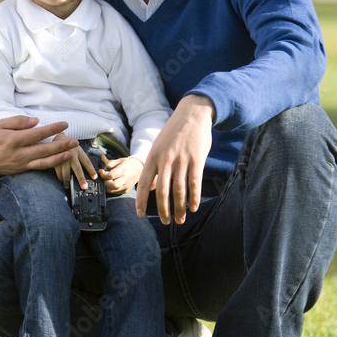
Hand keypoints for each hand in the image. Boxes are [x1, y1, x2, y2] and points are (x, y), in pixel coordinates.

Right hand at [0, 115, 78, 176]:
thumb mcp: (0, 125)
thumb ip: (17, 121)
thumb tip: (35, 121)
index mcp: (13, 140)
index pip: (37, 134)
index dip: (52, 129)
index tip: (64, 124)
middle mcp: (19, 153)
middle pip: (44, 149)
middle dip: (61, 145)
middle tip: (75, 141)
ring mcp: (22, 163)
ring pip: (44, 161)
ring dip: (60, 158)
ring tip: (72, 153)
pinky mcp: (23, 169)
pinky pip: (40, 168)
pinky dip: (52, 165)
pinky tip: (61, 160)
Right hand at [53, 135, 97, 188]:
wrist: (57, 139)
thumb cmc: (69, 146)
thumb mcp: (77, 149)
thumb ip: (81, 157)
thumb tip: (88, 170)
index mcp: (79, 151)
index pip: (87, 162)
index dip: (91, 170)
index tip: (95, 177)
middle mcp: (72, 154)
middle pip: (78, 169)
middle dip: (81, 179)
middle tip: (84, 187)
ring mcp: (63, 158)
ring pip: (66, 173)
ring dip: (67, 182)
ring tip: (68, 187)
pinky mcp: (55, 160)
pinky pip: (58, 173)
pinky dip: (60, 178)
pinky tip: (61, 180)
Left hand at [98, 155, 143, 194]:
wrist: (139, 169)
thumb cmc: (129, 164)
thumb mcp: (120, 160)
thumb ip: (110, 162)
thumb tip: (102, 159)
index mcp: (124, 170)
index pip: (111, 175)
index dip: (103, 174)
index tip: (101, 171)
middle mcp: (126, 180)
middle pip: (113, 185)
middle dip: (105, 182)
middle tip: (103, 177)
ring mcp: (126, 186)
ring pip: (112, 191)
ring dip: (106, 186)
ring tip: (106, 180)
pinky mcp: (125, 191)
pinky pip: (115, 192)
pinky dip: (110, 189)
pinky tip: (110, 183)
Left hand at [135, 95, 213, 224]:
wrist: (192, 114)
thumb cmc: (174, 132)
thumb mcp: (158, 145)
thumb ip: (154, 165)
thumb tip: (151, 185)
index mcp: (153, 157)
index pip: (143, 183)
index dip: (140, 200)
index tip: (139, 214)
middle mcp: (165, 160)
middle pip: (161, 191)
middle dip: (162, 210)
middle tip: (165, 221)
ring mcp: (181, 160)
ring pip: (178, 190)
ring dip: (179, 208)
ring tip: (180, 219)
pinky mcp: (197, 159)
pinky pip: (194, 183)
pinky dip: (194, 198)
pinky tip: (193, 207)